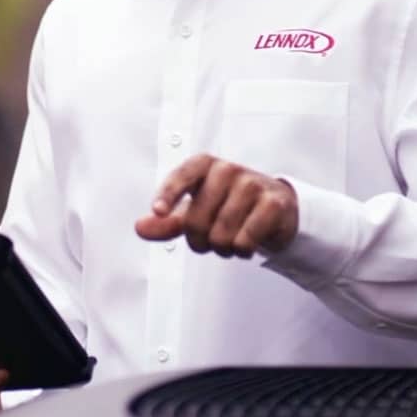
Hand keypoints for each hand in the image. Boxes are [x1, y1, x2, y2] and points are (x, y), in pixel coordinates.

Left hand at [136, 154, 298, 257]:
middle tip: (210, 239)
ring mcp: (252, 184)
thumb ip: (166, 221)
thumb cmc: (228, 205)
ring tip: (230, 240)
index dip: (168, 194)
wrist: (275, 208)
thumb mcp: (194, 211)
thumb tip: (141, 227)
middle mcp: (228, 170)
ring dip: (222, 248)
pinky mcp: (274, 203)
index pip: (182, 176)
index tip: (158, 211)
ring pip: (220, 234)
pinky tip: (247, 243)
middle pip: (197, 220)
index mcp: (204, 165)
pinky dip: (242, 250)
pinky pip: (245, 240)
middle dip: (199, 241)